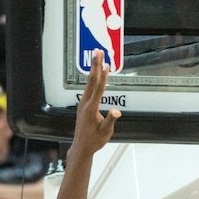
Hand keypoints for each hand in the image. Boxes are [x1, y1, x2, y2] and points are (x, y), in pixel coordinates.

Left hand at [67, 49, 120, 163]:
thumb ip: (110, 120)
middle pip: (91, 80)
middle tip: (98, 52)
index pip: (99, 88)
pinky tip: (93, 74)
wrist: (82, 147)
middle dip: (95, 65)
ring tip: (96, 57)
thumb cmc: (94, 141)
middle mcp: (85, 103)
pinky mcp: (82, 106)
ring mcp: (82, 104)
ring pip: (89, 83)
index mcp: (91, 108)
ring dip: (93, 69)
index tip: (106, 65)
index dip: (103, 76)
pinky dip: (92, 78)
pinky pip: (88, 88)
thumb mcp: (105, 132)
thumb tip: (116, 112)